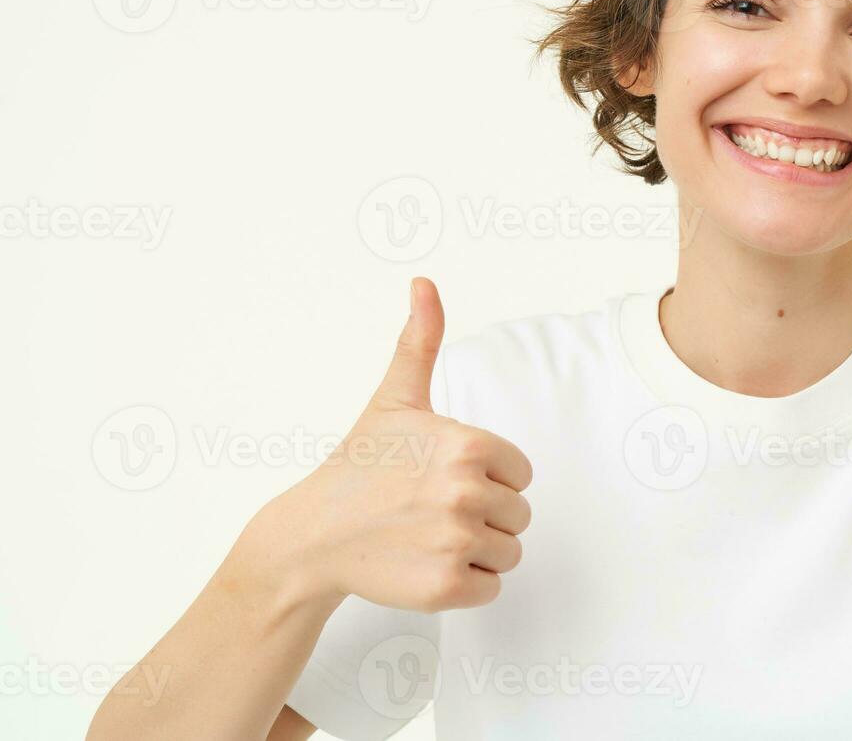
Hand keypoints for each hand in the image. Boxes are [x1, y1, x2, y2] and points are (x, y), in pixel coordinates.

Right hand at [263, 277, 532, 612]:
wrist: (311, 536)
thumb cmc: (359, 466)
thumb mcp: (395, 398)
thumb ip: (420, 340)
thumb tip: (424, 282)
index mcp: (468, 446)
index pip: (520, 473)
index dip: (488, 477)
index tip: (442, 477)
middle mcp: (466, 493)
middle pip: (518, 514)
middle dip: (483, 515)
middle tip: (430, 510)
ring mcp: (455, 543)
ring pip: (509, 552)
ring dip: (476, 550)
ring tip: (427, 536)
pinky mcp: (445, 588)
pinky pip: (492, 587)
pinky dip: (465, 583)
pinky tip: (425, 565)